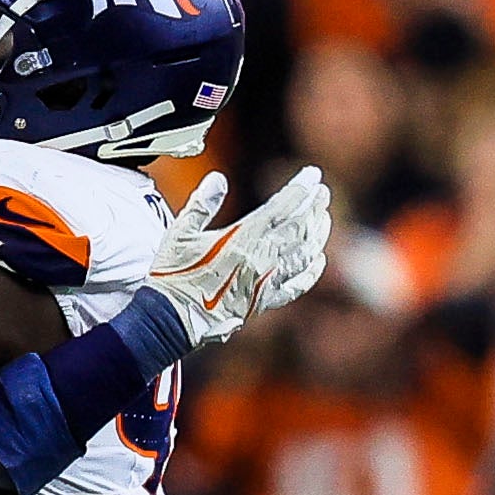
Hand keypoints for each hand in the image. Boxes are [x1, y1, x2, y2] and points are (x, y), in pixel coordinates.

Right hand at [138, 165, 332, 346]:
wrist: (170, 321)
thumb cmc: (172, 276)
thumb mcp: (179, 234)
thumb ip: (201, 205)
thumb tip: (218, 178)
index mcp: (242, 239)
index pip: (281, 207)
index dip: (300, 188)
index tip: (312, 174)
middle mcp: (260, 260)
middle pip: (299, 228)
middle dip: (314, 206)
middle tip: (323, 191)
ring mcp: (265, 283)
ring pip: (304, 254)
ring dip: (318, 234)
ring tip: (323, 218)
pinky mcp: (263, 303)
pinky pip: (296, 287)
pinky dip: (311, 272)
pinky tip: (318, 260)